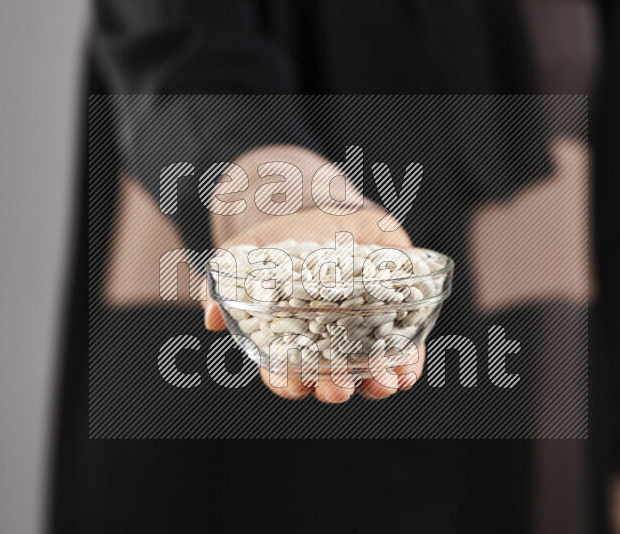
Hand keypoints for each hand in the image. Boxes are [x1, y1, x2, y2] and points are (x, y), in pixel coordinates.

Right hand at [202, 205, 424, 402]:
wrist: (337, 213)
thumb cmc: (292, 236)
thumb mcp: (254, 248)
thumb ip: (226, 276)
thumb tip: (210, 318)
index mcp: (293, 335)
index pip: (286, 369)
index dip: (288, 381)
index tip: (294, 384)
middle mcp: (329, 341)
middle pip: (329, 377)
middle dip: (333, 388)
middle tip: (337, 389)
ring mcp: (365, 333)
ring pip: (370, 369)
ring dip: (376, 383)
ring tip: (382, 384)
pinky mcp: (398, 317)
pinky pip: (406, 348)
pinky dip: (409, 362)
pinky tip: (407, 370)